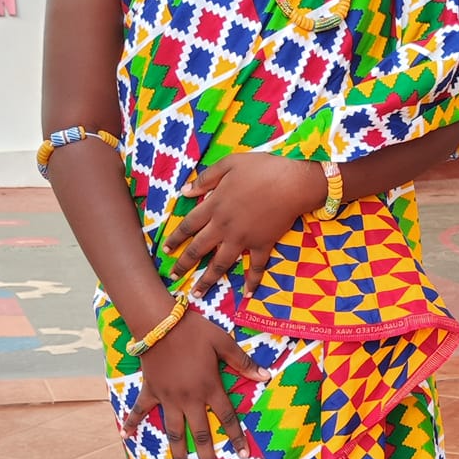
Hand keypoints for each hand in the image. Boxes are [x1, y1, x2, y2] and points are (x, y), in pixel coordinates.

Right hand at [122, 309, 263, 458]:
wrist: (159, 322)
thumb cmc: (194, 330)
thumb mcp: (223, 342)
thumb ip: (242, 362)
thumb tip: (265, 376)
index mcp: (209, 388)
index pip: (227, 418)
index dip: (236, 437)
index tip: (243, 455)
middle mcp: (190, 399)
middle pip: (201, 435)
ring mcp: (168, 398)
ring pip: (174, 433)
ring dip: (178, 457)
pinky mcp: (151, 390)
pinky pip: (141, 410)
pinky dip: (132, 422)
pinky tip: (126, 436)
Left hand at [167, 153, 326, 296]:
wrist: (292, 182)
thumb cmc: (261, 168)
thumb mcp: (229, 164)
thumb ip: (205, 178)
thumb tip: (184, 192)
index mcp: (214, 206)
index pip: (188, 225)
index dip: (176, 238)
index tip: (165, 250)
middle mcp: (224, 226)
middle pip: (198, 249)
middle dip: (184, 264)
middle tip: (173, 276)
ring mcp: (243, 238)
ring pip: (220, 263)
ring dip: (207, 280)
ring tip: (196, 294)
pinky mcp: (262, 244)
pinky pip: (256, 266)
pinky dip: (252, 281)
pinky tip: (247, 294)